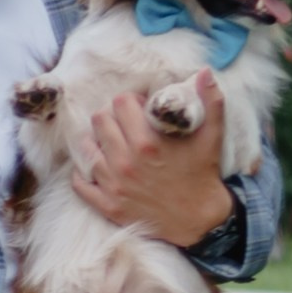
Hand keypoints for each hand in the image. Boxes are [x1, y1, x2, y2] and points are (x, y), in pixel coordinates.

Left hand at [73, 77, 235, 250]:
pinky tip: (97, 166)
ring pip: (86, 147)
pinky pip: (80, 183)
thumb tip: (205, 72)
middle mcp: (126, 162)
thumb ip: (210, 101)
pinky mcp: (108, 205)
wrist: (200, 220)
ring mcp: (114, 185)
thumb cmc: (202, 174)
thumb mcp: (211, 136)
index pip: (121, 103)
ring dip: (96, 141)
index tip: (140, 109)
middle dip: (112, 117)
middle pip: (100, 121)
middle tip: (124, 124)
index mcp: (148, 142)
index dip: (131, 101)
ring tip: (111, 143)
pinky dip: (83, 173)